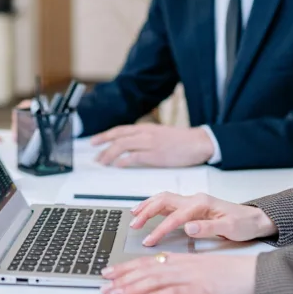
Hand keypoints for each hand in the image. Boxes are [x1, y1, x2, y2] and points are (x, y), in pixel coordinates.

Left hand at [91, 124, 214, 166]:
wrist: (198, 142)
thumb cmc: (182, 140)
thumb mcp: (160, 134)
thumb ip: (146, 137)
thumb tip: (132, 145)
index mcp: (146, 128)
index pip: (120, 130)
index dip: (105, 135)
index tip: (94, 141)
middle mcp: (145, 133)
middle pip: (117, 137)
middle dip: (102, 145)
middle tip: (94, 155)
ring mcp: (149, 143)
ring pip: (122, 146)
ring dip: (109, 154)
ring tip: (102, 162)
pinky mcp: (155, 155)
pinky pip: (134, 157)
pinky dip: (123, 161)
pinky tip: (117, 166)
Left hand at [100, 253, 257, 293]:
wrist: (252, 274)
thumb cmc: (228, 273)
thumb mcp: (200, 268)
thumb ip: (179, 271)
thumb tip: (159, 278)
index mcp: (181, 259)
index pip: (148, 262)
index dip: (126, 267)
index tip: (109, 272)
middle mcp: (182, 265)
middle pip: (146, 270)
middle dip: (122, 278)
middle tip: (104, 285)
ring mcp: (191, 277)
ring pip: (154, 281)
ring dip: (132, 288)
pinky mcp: (200, 291)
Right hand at [129, 192, 276, 245]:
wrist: (254, 219)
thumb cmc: (243, 224)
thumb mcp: (230, 229)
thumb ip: (208, 228)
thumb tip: (188, 227)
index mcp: (202, 204)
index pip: (175, 216)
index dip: (160, 229)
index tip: (150, 240)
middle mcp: (194, 199)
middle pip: (163, 201)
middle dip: (146, 212)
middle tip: (134, 225)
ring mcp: (192, 202)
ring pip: (163, 199)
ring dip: (147, 206)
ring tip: (133, 216)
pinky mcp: (191, 207)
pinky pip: (168, 203)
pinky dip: (154, 206)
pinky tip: (146, 211)